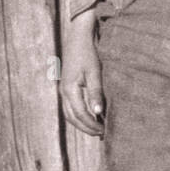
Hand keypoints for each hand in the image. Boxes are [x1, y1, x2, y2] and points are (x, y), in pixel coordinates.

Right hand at [61, 9, 104, 136]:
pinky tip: (92, 115)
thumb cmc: (89, 52)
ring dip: (82, 123)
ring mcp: (64, 89)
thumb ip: (96, 93)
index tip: (105, 131)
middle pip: (73, 118)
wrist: (79, 36)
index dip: (93, 125)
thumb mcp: (95, 72)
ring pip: (70, 114)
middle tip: (102, 134)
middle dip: (87, 128)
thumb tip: (98, 113)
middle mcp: (64, 91)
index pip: (81, 115)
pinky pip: (71, 106)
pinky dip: (80, 115)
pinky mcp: (68, 86)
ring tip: (97, 128)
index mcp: (70, 89)